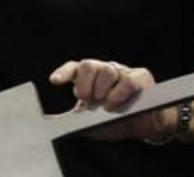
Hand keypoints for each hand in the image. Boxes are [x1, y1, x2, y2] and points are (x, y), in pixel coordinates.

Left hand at [49, 59, 171, 140]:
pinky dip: (120, 93)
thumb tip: (50, 123)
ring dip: (102, 89)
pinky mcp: (140, 77)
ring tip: (106, 106)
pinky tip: (116, 103)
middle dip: (84, 84)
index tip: (54, 82)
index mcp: (88, 79)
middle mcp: (103, 71)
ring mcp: (121, 72)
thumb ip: (73, 121)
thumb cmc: (114, 122)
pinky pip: (128, 80)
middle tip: (88, 100)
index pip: (73, 68)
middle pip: (88, 65)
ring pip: (107, 70)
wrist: (144, 128)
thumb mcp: (90, 123)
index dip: (63, 73)